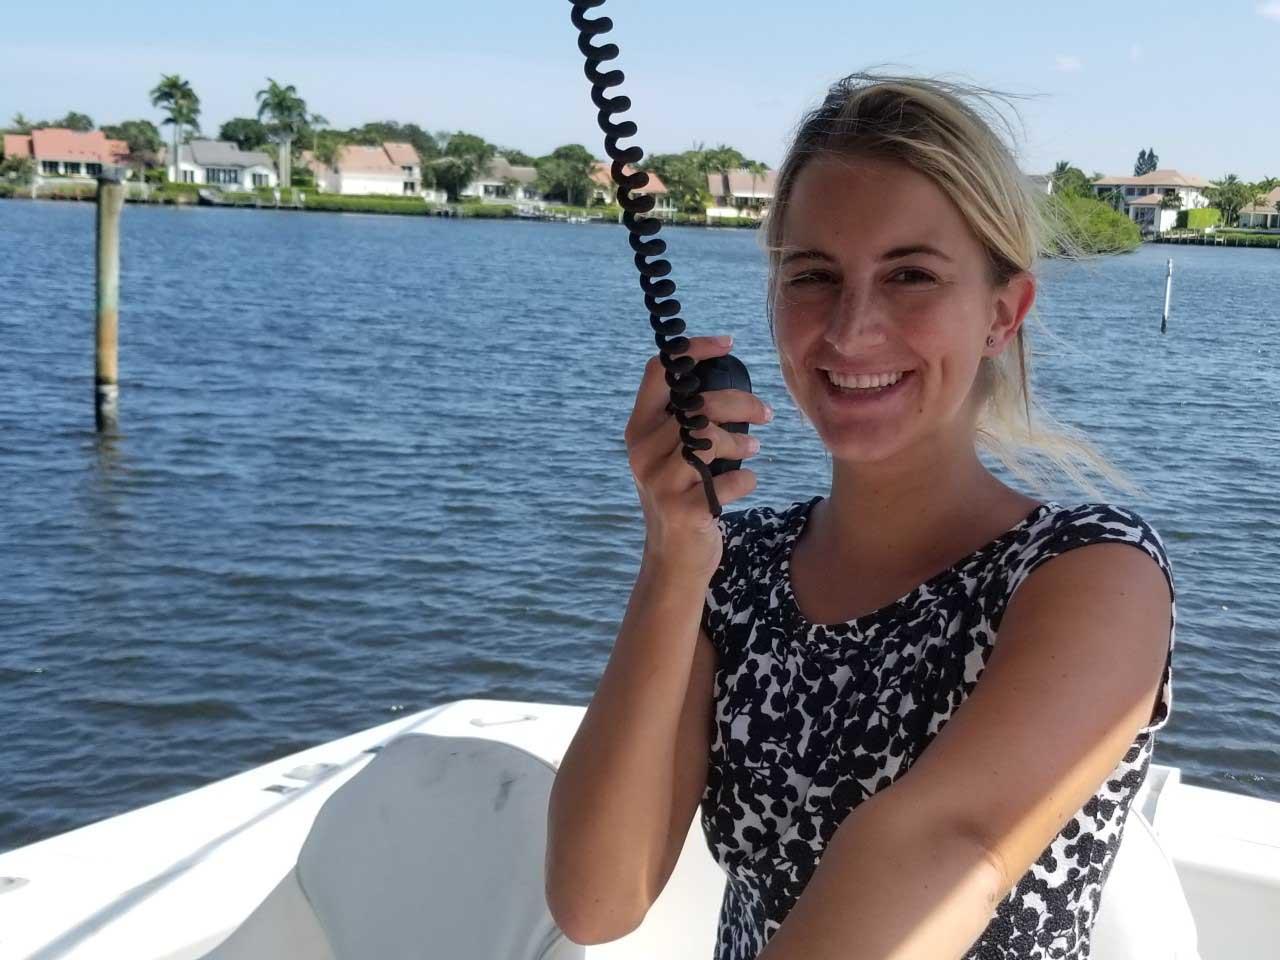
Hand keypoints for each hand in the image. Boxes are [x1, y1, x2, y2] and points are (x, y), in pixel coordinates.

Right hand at [624, 335, 772, 576]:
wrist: (674, 559)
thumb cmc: (683, 495)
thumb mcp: (670, 454)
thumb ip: (683, 419)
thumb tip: (721, 375)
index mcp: (638, 429)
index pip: (659, 371)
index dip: (694, 350)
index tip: (728, 344)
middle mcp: (642, 452)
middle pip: (695, 404)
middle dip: (740, 403)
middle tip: (765, 414)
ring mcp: (659, 482)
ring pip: (710, 439)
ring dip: (741, 442)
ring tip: (754, 447)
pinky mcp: (682, 511)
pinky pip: (727, 481)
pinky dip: (744, 479)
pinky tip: (744, 482)